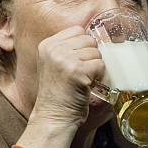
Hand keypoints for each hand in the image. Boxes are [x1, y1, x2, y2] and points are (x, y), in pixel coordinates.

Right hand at [18, 26, 105, 147]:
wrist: (53, 117)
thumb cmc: (58, 94)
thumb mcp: (54, 64)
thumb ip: (67, 49)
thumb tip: (94, 37)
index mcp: (47, 44)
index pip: (77, 30)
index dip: (83, 45)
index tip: (78, 61)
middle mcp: (54, 49)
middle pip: (89, 39)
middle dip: (90, 56)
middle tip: (80, 73)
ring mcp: (65, 59)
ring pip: (96, 52)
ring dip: (94, 67)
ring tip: (82, 80)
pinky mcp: (77, 71)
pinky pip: (100, 65)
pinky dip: (98, 77)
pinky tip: (86, 85)